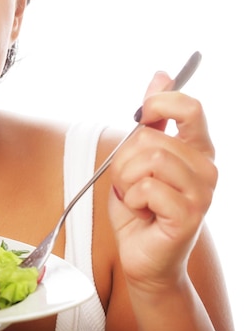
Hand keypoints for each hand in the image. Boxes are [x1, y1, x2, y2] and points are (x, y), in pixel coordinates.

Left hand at [108, 71, 216, 292]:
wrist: (142, 254)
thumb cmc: (140, 206)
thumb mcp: (137, 155)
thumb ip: (151, 119)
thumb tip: (161, 76)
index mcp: (196, 149)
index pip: (190, 107)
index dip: (159, 102)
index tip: (142, 114)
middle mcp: (206, 168)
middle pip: (152, 137)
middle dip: (124, 159)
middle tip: (130, 181)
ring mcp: (202, 192)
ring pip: (148, 158)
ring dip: (126, 178)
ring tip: (134, 194)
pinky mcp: (190, 214)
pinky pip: (147, 188)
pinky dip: (132, 198)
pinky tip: (142, 211)